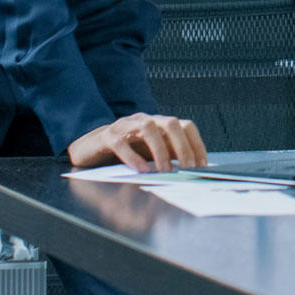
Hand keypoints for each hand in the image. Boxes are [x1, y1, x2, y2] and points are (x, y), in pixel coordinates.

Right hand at [67, 112, 207, 172]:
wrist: (92, 149)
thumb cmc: (128, 152)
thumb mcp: (153, 155)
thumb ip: (171, 159)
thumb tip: (194, 173)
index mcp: (160, 125)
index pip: (186, 126)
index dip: (196, 144)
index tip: (202, 165)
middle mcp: (146, 121)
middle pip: (171, 123)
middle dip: (182, 146)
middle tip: (188, 168)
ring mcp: (126, 126)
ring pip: (148, 127)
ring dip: (159, 150)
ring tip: (165, 170)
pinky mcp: (107, 137)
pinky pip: (121, 143)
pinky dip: (132, 156)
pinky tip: (141, 170)